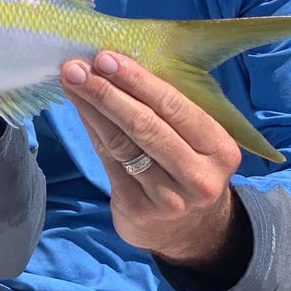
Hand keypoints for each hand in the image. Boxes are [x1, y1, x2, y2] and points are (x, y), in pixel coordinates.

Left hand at [60, 51, 245, 272]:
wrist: (192, 233)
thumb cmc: (189, 165)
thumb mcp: (196, 139)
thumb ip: (167, 107)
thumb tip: (116, 65)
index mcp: (219, 149)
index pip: (174, 107)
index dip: (136, 80)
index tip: (105, 57)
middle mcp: (197, 176)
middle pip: (144, 126)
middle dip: (106, 92)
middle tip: (76, 68)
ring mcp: (167, 198)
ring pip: (121, 143)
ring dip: (92, 108)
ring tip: (71, 83)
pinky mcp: (137, 210)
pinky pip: (108, 161)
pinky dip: (91, 130)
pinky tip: (80, 109)